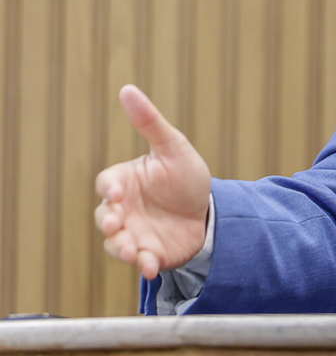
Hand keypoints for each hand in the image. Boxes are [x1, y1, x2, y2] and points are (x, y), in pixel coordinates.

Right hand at [93, 85, 211, 279]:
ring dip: (121, 247)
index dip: (110, 188)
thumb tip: (127, 89)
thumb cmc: (185, 176)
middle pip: (105, 216)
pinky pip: (139, 261)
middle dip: (109, 221)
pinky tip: (152, 266)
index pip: (108, 183)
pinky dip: (143, 264)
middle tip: (117, 223)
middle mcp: (124, 209)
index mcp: (126, 181)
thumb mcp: (173, 147)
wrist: (209, 211)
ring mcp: (133, 233)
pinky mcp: (148, 252)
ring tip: (133, 251)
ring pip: (116, 243)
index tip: (119, 192)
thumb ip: (150, 122)